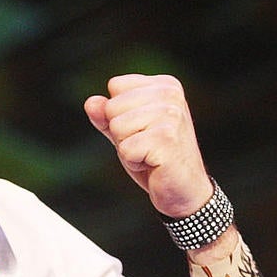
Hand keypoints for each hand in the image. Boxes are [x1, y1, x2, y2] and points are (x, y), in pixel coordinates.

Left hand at [84, 74, 212, 219]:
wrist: (186, 190)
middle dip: (121, 133)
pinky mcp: (166, 139)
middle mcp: (171, 95)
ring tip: (150, 154)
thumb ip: (106, 116)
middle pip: (113, 106)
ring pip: (117, 127)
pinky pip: (126, 149)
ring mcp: (170, 116)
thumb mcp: (127, 131)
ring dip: (128, 148)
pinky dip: (134, 163)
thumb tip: (91, 103)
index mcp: (165, 85)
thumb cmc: (156, 158)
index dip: (119, 113)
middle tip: (146, 146)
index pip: (116, 85)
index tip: (142, 129)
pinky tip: (154, 164)